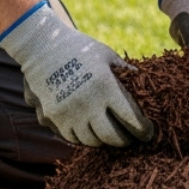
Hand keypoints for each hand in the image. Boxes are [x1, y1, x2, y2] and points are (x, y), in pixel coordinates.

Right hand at [0, 2, 154, 147]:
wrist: (40, 46)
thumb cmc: (79, 48)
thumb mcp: (107, 56)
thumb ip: (126, 73)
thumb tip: (146, 84)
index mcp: (105, 87)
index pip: (131, 119)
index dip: (143, 130)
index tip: (148, 133)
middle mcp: (87, 104)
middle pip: (112, 137)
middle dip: (125, 140)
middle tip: (130, 138)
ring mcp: (68, 114)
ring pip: (92, 141)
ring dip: (103, 140)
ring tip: (109, 133)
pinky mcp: (53, 119)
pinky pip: (72, 138)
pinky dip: (83, 137)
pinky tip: (90, 130)